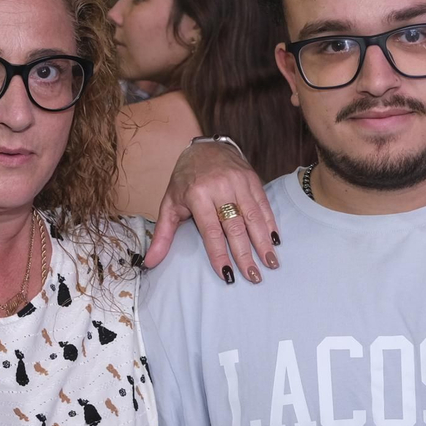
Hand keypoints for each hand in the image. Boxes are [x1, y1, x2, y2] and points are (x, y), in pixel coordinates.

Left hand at [144, 140, 278, 283]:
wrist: (206, 147)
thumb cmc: (186, 179)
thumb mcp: (169, 204)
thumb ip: (162, 235)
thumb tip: (150, 262)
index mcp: (197, 194)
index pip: (211, 231)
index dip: (219, 254)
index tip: (227, 275)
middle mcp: (220, 187)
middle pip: (235, 227)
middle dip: (246, 254)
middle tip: (254, 277)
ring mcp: (238, 182)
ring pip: (253, 217)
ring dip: (263, 242)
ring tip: (271, 263)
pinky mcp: (252, 179)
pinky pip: (263, 205)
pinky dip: (270, 224)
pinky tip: (275, 241)